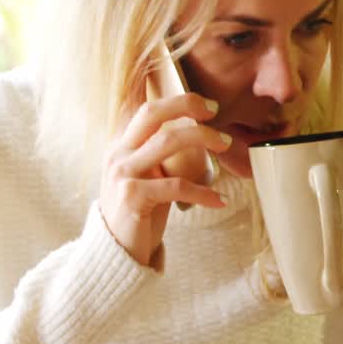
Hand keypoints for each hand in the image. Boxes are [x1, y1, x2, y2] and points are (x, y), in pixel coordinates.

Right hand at [99, 93, 231, 265]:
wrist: (116, 251)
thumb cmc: (140, 212)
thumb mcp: (148, 177)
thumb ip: (161, 156)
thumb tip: (199, 136)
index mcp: (122, 146)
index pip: (138, 108)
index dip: (163, 92)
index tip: (194, 92)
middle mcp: (118, 154)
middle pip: (153, 113)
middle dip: (186, 104)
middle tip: (214, 109)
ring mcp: (122, 174)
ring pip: (167, 140)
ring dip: (203, 138)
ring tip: (226, 145)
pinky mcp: (132, 197)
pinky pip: (176, 186)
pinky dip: (203, 192)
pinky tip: (220, 200)